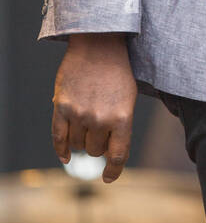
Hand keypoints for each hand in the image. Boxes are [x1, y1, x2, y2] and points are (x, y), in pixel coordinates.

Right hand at [51, 34, 137, 183]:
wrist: (99, 44)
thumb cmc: (118, 72)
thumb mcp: (128, 99)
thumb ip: (120, 126)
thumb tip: (109, 154)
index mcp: (122, 118)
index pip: (117, 156)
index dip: (113, 171)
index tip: (108, 178)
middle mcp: (100, 119)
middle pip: (95, 150)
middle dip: (97, 145)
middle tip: (99, 130)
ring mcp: (79, 113)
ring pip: (77, 145)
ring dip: (81, 142)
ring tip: (86, 126)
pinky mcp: (62, 106)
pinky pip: (58, 137)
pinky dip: (61, 150)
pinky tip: (66, 156)